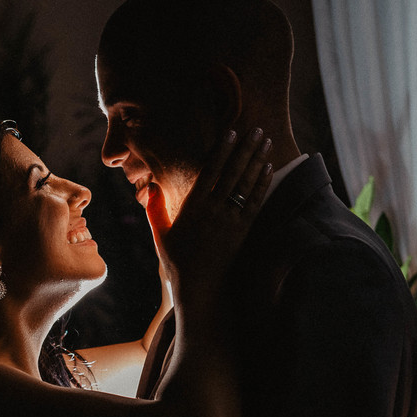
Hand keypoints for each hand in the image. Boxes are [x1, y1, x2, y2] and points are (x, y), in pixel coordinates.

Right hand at [146, 127, 272, 288]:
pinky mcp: (243, 231)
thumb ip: (154, 209)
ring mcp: (231, 220)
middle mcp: (214, 211)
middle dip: (245, 149)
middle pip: (233, 172)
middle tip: (256, 129)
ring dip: (257, 160)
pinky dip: (262, 184)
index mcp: (193, 208)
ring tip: (266, 141)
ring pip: (247, 184)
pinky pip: (255, 202)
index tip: (230, 132)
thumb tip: (148, 187)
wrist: (200, 287)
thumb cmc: (177, 261)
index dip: (221, 150)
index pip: (210, 172)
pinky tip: (268, 168)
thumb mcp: (160, 234)